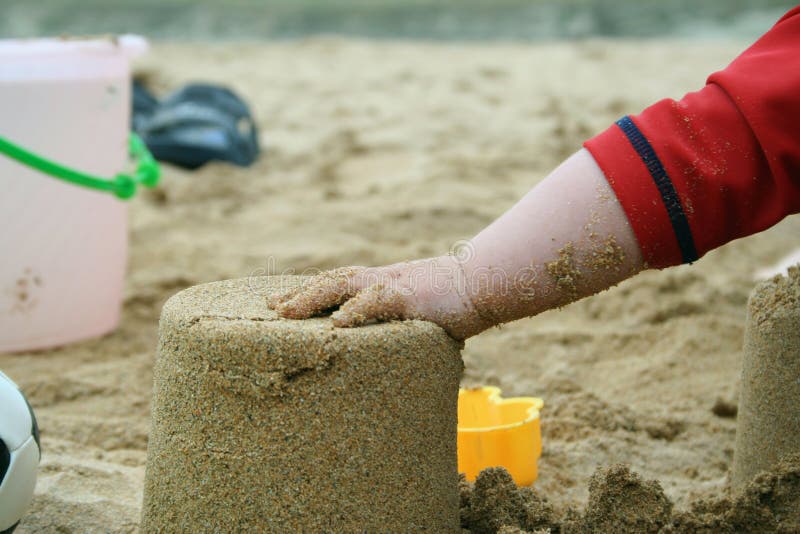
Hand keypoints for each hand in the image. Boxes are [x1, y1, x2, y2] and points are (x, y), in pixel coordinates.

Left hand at [267, 256, 490, 339]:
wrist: (486, 283)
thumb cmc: (459, 303)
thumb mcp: (423, 316)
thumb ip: (403, 329)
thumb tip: (397, 358)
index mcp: (383, 284)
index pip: (339, 285)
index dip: (311, 293)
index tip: (284, 304)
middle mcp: (381, 279)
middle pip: (331, 281)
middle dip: (300, 295)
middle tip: (271, 308)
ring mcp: (393, 284)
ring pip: (342, 284)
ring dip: (312, 298)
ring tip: (286, 313)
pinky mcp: (410, 295)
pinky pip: (377, 301)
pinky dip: (355, 311)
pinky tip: (336, 323)